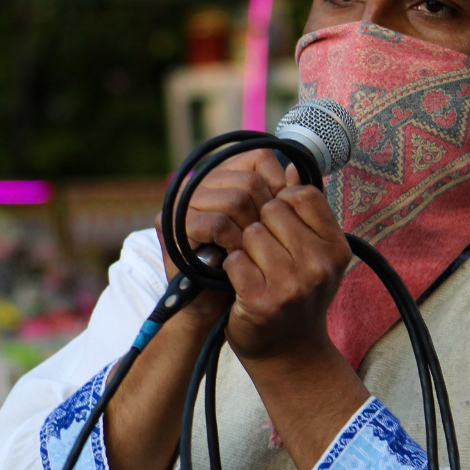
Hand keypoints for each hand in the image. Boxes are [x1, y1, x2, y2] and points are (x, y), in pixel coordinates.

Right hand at [158, 149, 296, 324]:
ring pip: (236, 200)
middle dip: (266, 214)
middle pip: (251, 181)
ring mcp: (185, 201)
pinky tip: (236, 257)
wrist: (215, 310)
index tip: (286, 218)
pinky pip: (217, 223)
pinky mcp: (173, 225)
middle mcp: (203, 183)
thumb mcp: (276, 234)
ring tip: (252, 253)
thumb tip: (297, 169)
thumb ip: (287, 203)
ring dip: (250, 231)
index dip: (280, 187)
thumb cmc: (252, 272)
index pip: (261, 159)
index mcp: (226, 177)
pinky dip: (232, 242)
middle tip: (270, 243)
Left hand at [222, 184, 353, 364]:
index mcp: (337, 248)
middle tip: (264, 251)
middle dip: (261, 225)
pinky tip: (241, 283)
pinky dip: (231, 269)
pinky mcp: (262, 301)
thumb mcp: (315, 254)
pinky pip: (235, 260)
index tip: (278, 221)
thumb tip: (289, 170)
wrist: (289, 351)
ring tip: (254, 267)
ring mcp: (292, 285)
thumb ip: (305, 212)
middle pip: (273, 210)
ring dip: (244, 248)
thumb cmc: (299, 295)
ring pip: (251, 233)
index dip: (282, 201)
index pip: (303, 195)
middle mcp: (320, 266)